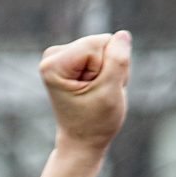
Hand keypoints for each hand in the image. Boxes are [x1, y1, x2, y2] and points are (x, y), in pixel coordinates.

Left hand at [39, 32, 131, 154]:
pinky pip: (104, 51)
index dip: (106, 68)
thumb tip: (122, 34)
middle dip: (109, 68)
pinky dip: (107, 71)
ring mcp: (61, 56)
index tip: (95, 90)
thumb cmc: (95, 122)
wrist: (82, 141)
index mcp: (54, 64)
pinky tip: (98, 88)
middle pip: (101, 42)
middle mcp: (52, 56)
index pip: (98, 43)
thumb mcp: (110, 92)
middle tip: (99, 93)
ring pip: (105, 47)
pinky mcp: (72, 58)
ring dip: (109, 71)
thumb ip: (118, 60)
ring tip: (98, 93)